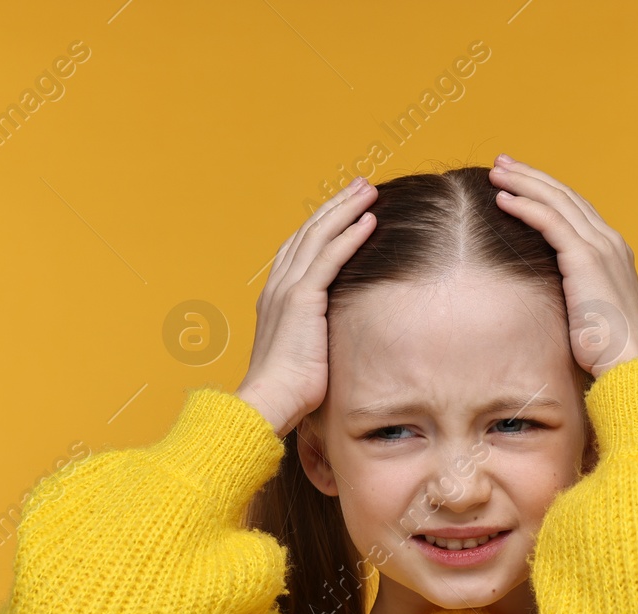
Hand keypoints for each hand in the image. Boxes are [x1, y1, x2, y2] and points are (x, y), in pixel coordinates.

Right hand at [236, 178, 378, 434]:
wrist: (268, 403)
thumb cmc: (286, 391)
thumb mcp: (303, 355)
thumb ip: (315, 337)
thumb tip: (334, 340)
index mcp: (275, 298)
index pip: (300, 249)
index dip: (322, 225)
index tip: (345, 209)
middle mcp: (277, 286)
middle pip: (309, 232)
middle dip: (336, 206)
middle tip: (361, 186)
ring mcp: (287, 290)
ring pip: (319, 236)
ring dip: (346, 210)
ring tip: (369, 191)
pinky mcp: (302, 299)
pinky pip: (330, 257)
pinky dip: (349, 235)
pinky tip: (369, 220)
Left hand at [487, 154, 637, 375]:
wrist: (631, 364)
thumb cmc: (609, 351)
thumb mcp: (589, 313)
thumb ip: (573, 293)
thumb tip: (550, 297)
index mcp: (612, 252)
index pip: (576, 209)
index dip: (547, 191)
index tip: (519, 182)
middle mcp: (609, 241)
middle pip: (565, 196)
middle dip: (532, 176)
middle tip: (503, 163)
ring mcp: (600, 247)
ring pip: (557, 201)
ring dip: (524, 183)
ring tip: (497, 172)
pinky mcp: (585, 259)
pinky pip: (550, 222)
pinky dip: (526, 206)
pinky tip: (503, 199)